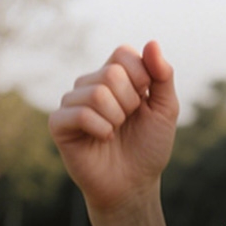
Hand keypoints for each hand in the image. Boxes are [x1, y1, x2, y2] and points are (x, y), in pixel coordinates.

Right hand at [49, 41, 178, 215]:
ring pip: (96, 92)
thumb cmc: (149, 144)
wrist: (134, 182)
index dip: (141, 75)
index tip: (145, 98)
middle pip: (111, 72)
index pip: (123, 53)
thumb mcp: (166, 107)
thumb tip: (152, 42)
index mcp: (117, 75)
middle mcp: (92, 84)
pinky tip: (103, 138)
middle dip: (131, 100)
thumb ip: (162, 75)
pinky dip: (100, 127)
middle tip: (129, 119)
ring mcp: (73, 103)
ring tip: (116, 130)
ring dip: (116, 116)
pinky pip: (78, 113)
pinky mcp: (59, 124)